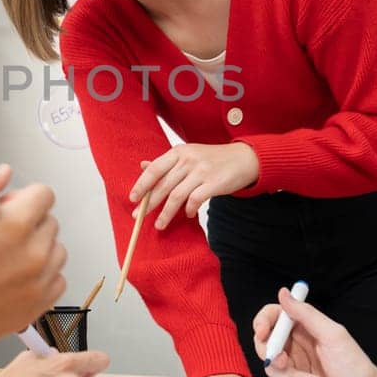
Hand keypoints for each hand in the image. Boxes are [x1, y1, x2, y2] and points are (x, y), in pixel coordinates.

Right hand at [0, 164, 64, 355]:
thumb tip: (3, 173)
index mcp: (15, 223)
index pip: (44, 195)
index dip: (24, 197)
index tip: (10, 207)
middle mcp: (33, 252)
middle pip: (50, 222)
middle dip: (29, 223)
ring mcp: (38, 281)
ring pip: (56, 252)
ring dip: (38, 250)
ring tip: (5, 260)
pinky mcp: (37, 305)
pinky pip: (56, 281)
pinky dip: (41, 278)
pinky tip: (13, 279)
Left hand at [129, 144, 257, 227]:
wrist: (244, 159)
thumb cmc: (212, 159)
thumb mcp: (188, 155)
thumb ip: (166, 163)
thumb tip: (143, 166)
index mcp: (178, 152)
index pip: (154, 169)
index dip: (142, 185)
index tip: (133, 198)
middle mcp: (188, 160)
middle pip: (163, 185)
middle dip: (149, 203)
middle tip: (138, 217)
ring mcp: (201, 171)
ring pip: (177, 196)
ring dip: (166, 213)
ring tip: (159, 224)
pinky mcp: (214, 183)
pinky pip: (195, 200)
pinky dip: (189, 210)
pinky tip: (188, 215)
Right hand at [254, 287, 376, 376]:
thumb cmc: (356, 369)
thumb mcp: (333, 336)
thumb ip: (306, 314)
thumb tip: (284, 293)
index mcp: (305, 329)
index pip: (274, 317)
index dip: (263, 322)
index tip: (262, 333)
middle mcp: (297, 347)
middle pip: (265, 345)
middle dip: (274, 356)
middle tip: (285, 362)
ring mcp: (295, 369)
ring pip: (273, 370)